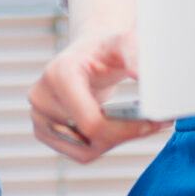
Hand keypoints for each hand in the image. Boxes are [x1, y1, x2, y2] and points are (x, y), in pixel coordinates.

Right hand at [28, 29, 168, 162]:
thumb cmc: (106, 47)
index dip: (126, 129)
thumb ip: (135, 54)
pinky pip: (77, 152)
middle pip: (89, 139)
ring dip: (114, 141)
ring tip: (138, 125)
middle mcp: (41, 97)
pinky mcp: (42, 130)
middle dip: (125, 134)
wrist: (89, 52)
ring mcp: (38, 116)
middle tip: (156, 124)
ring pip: (83, 151)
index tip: (154, 122)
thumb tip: (141, 75)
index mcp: (58, 74)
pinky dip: (101, 145)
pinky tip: (118, 128)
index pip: (92, 123)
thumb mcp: (125, 43)